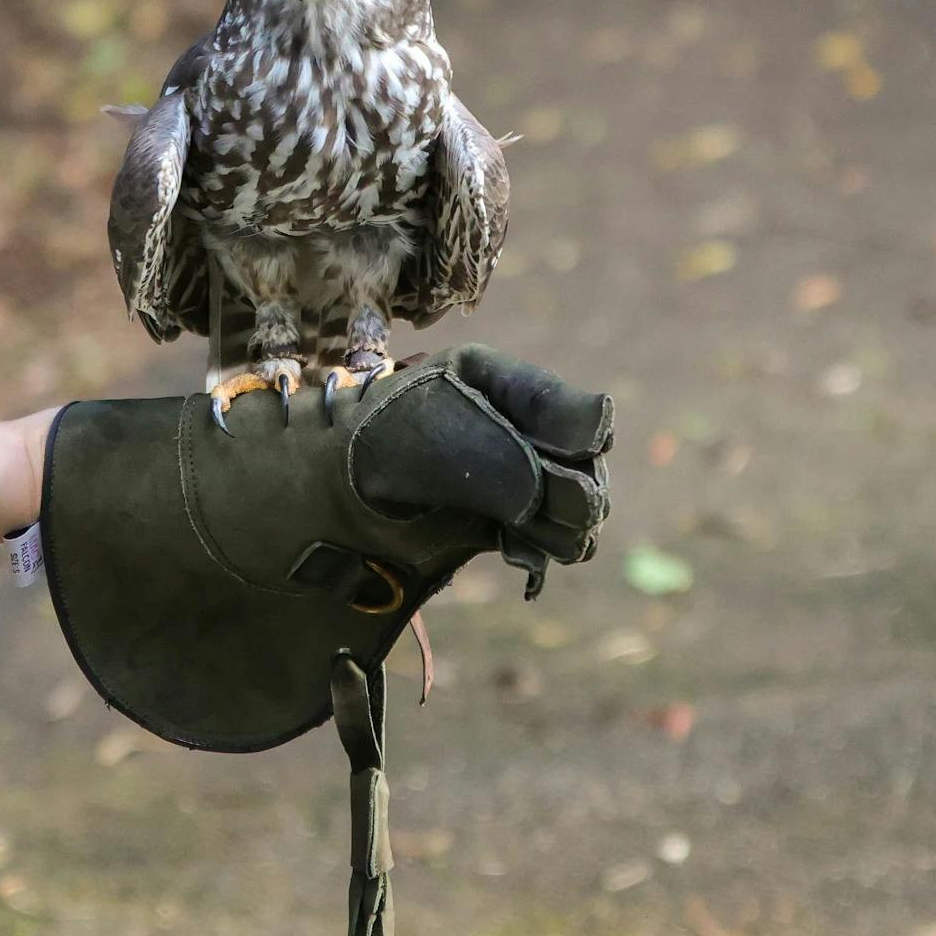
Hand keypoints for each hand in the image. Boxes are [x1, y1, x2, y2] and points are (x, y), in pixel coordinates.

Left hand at [345, 345, 611, 597]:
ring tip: (512, 527)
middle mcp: (522, 428)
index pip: (584, 422)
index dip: (574, 448)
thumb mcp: (445, 420)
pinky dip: (543, 550)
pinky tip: (511, 548)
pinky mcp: (509, 523)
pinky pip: (561, 543)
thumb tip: (602, 432)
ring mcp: (519, 477)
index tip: (547, 460)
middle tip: (522, 505)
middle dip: (564, 495)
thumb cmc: (381, 448)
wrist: (334, 506)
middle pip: (592, 471)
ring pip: (585, 513)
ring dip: (558, 529)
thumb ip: (524, 431)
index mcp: (505, 385)